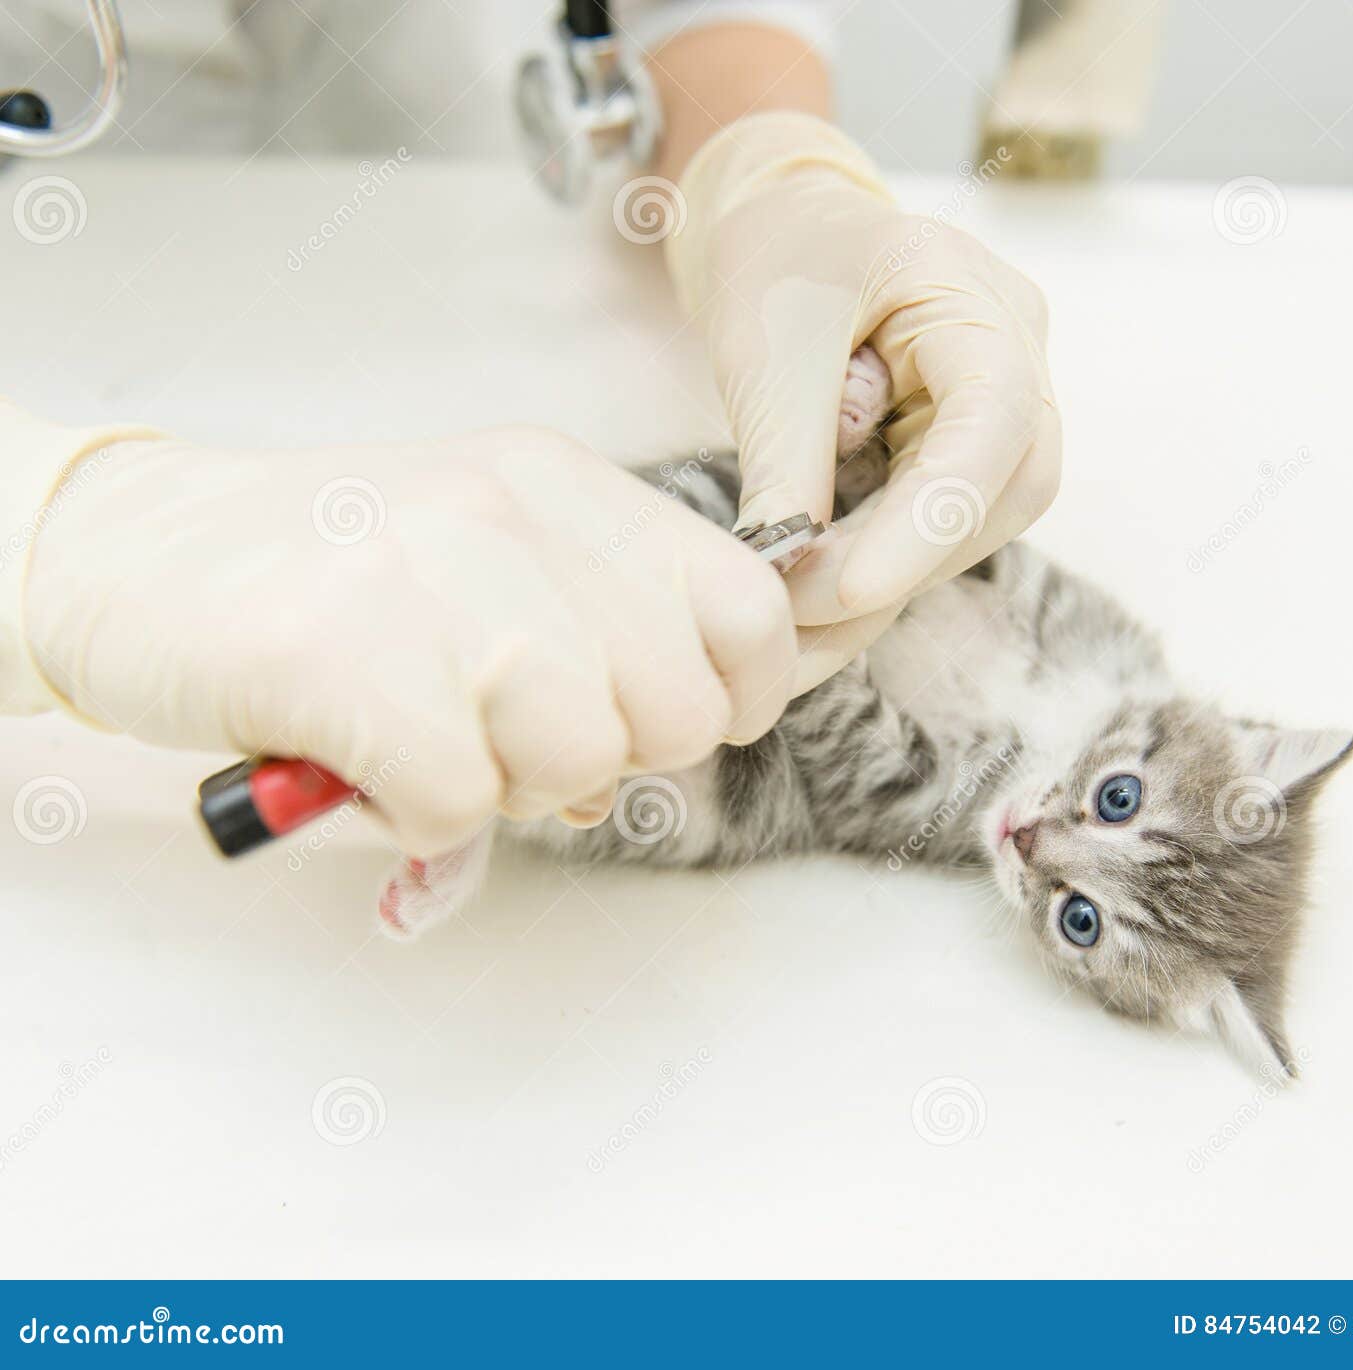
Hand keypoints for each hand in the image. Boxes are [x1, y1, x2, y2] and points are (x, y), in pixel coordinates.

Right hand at [23, 429, 795, 855]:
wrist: (130, 555)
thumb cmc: (332, 578)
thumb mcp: (491, 563)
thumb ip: (601, 636)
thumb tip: (677, 745)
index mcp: (567, 485)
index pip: (751, 606)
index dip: (738, 696)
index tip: (664, 724)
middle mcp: (513, 513)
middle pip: (679, 709)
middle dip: (611, 758)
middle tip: (512, 736)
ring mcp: (430, 576)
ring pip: (580, 760)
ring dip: (505, 787)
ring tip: (425, 738)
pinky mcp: (344, 656)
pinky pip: (458, 804)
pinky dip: (413, 817)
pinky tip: (363, 762)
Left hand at [665, 113, 1060, 689]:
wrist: (782, 227)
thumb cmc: (774, 264)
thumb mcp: (763, 357)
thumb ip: (785, 467)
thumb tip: (788, 584)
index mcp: (967, 292)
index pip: (993, 417)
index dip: (934, 516)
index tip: (853, 590)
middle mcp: (1015, 347)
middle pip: (1010, 483)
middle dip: (910, 559)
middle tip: (803, 602)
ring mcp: (1008, 396)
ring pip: (988, 517)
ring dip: (898, 572)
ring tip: (801, 595)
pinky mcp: (972, 441)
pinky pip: (951, 519)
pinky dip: (888, 560)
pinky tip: (825, 583)